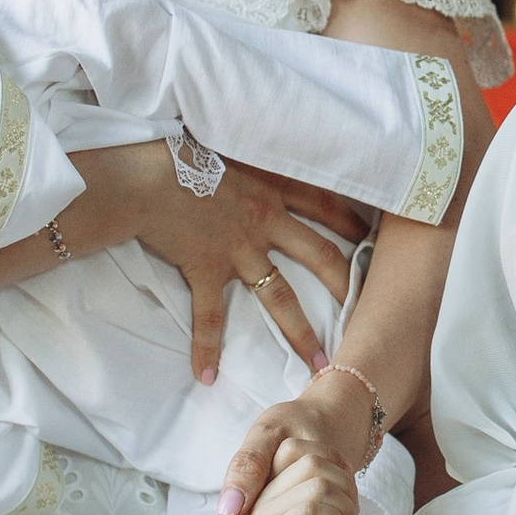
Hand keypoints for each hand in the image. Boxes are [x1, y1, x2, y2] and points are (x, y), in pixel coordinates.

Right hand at [67, 144, 372, 379]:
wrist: (142, 174)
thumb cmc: (179, 150)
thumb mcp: (228, 142)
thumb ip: (251, 152)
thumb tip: (262, 138)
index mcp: (273, 186)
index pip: (327, 204)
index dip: (351, 222)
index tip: (372, 237)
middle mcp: (265, 220)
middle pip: (320, 256)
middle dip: (346, 284)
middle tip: (369, 309)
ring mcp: (237, 248)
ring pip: (280, 296)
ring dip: (299, 330)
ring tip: (318, 361)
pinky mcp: (205, 269)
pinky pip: (209, 317)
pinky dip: (207, 348)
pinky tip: (207, 376)